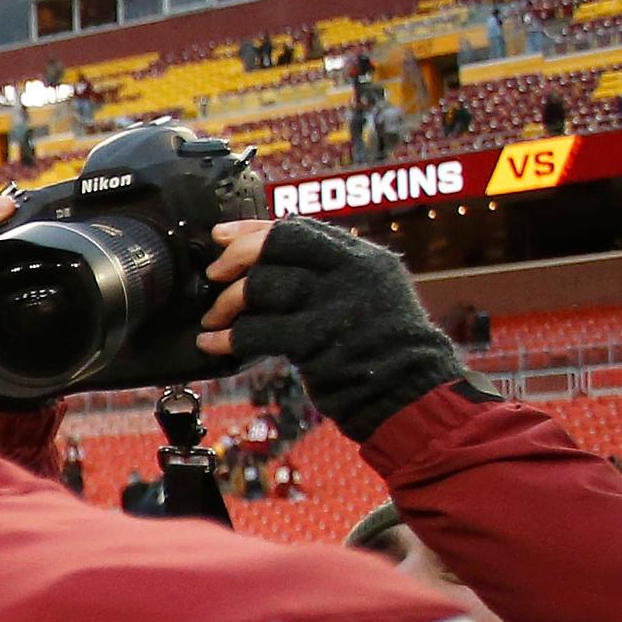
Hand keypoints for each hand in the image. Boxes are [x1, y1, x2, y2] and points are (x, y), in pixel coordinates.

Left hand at [195, 217, 473, 442]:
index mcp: (364, 257)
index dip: (254, 229)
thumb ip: (330, 274)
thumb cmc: (382, 349)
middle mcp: (351, 272)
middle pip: (278, 244)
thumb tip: (270, 258)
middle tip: (213, 274)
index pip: (300, 228)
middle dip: (236, 256)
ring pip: (263, 284)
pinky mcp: (317, 341)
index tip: (221, 236)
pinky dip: (227, 338)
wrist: (410, 393)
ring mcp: (334, 305)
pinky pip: (257, 332)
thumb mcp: (369, 295)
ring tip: (212, 319)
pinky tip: (211, 344)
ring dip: (228, 303)